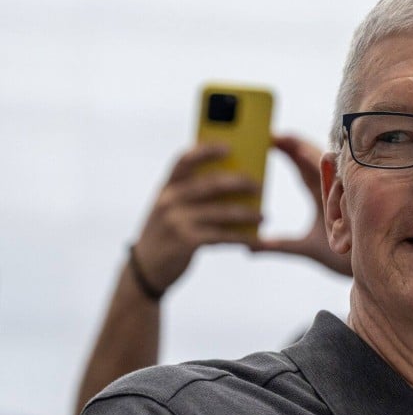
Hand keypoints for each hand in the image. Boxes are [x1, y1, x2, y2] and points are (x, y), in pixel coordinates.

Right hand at [132, 144, 263, 293]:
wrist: (146, 268)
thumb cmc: (167, 232)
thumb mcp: (171, 208)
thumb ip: (192, 194)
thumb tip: (234, 183)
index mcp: (167, 187)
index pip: (184, 160)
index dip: (206, 150)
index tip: (229, 146)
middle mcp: (170, 200)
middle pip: (210, 184)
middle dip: (238, 183)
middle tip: (259, 186)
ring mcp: (177, 221)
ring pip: (221, 212)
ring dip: (246, 214)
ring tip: (264, 216)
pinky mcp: (187, 241)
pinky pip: (222, 236)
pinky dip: (242, 238)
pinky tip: (256, 239)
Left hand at [248, 135, 352, 275]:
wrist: (371, 269)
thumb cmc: (344, 259)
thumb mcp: (305, 249)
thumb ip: (279, 245)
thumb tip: (248, 246)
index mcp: (321, 197)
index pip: (303, 168)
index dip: (289, 151)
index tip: (271, 139)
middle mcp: (334, 192)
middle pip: (313, 161)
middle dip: (296, 146)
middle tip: (276, 135)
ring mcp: (348, 195)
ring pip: (329, 168)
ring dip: (312, 154)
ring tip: (293, 143)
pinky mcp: (358, 202)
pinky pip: (346, 182)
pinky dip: (334, 171)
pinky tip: (323, 158)